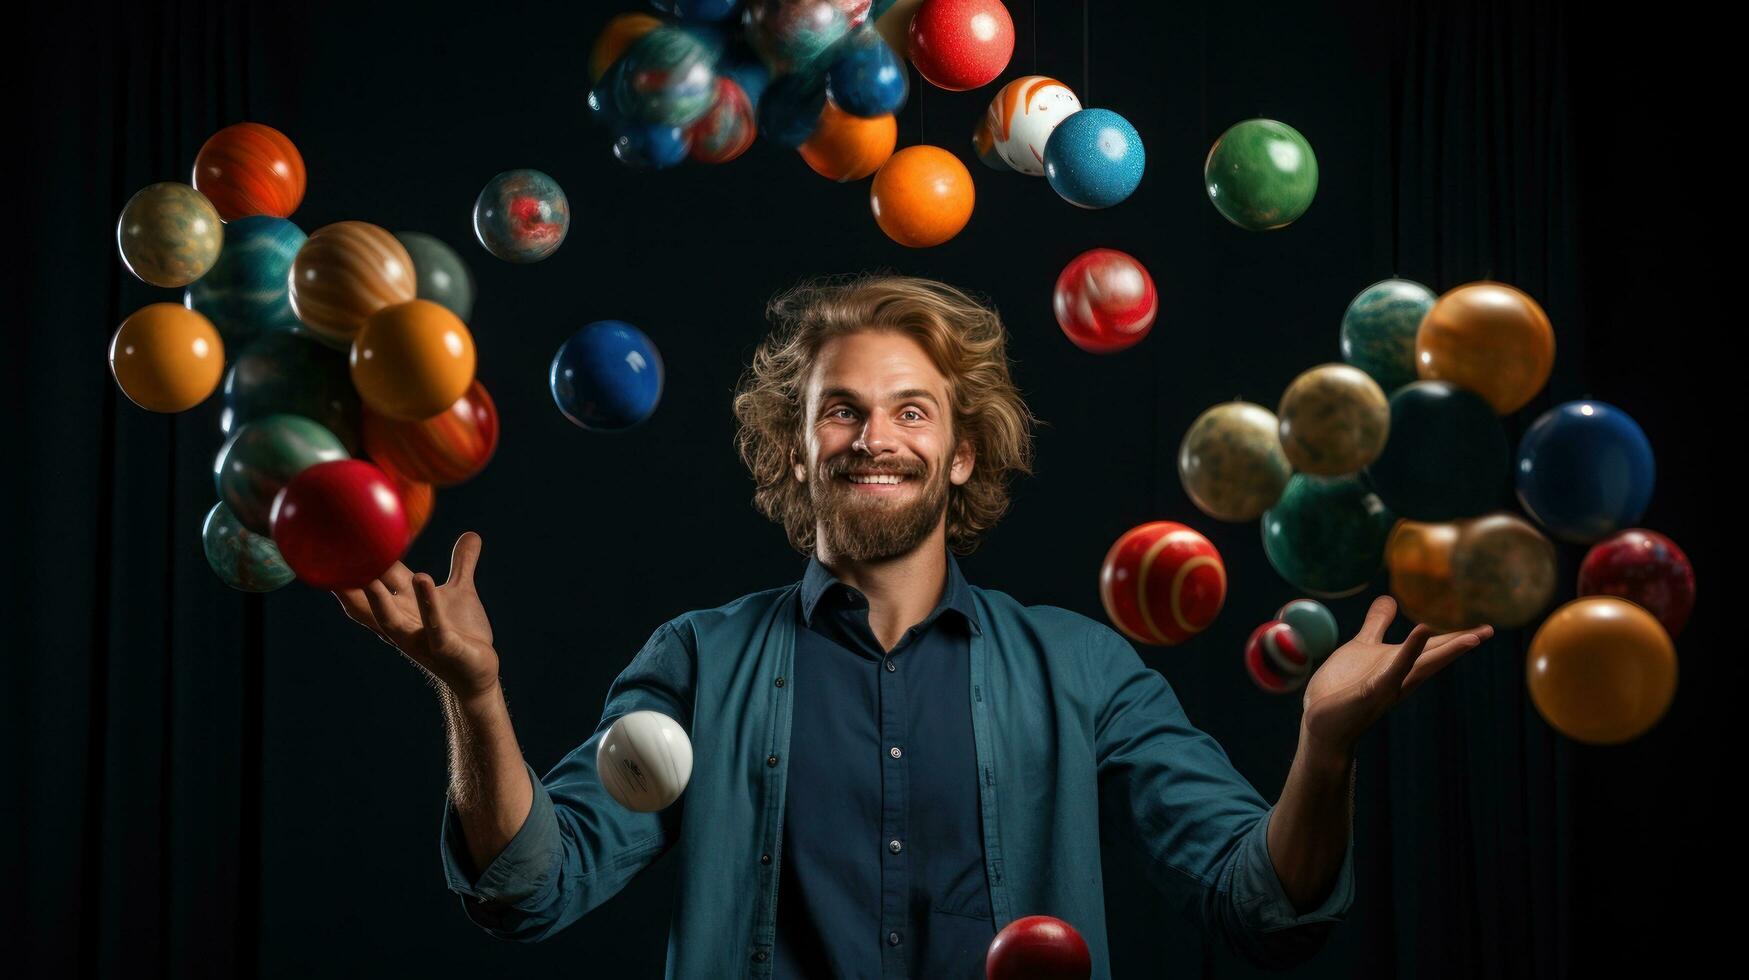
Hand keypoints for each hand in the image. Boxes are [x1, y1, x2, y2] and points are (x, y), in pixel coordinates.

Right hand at [334, 532, 499, 701]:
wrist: (478, 674)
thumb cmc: (462, 633)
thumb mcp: (461, 592)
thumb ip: (462, 563)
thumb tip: (471, 534)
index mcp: (403, 605)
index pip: (374, 579)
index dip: (358, 560)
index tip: (341, 534)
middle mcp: (404, 622)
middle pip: (366, 603)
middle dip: (350, 584)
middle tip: (334, 557)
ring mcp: (421, 638)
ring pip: (390, 620)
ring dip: (378, 599)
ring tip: (369, 577)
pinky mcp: (445, 648)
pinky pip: (433, 626)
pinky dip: (427, 604)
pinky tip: (422, 579)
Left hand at [1299, 595, 1493, 756]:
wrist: (1322, 721)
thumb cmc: (1341, 687)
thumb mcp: (1362, 647)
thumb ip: (1377, 625)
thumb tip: (1390, 598)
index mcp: (1401, 664)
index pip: (1433, 646)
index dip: (1456, 635)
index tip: (1486, 627)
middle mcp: (1402, 676)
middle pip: (1436, 655)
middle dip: (1462, 644)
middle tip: (1490, 630)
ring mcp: (1390, 684)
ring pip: (1425, 664)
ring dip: (1448, 650)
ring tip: (1473, 637)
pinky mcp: (1373, 690)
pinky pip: (1395, 668)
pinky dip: (1410, 651)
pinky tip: (1422, 631)